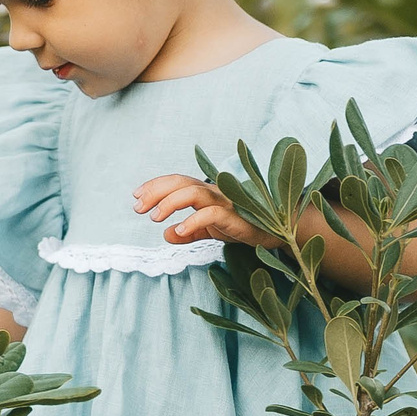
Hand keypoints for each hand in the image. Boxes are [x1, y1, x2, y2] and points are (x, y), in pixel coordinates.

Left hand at [132, 174, 282, 248]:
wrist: (280, 231)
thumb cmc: (244, 226)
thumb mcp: (210, 231)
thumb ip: (189, 232)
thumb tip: (166, 234)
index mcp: (207, 192)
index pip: (177, 181)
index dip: (155, 186)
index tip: (136, 196)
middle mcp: (215, 192)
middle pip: (181, 182)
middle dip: (156, 191)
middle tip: (137, 207)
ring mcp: (227, 202)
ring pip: (194, 192)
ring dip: (170, 202)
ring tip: (154, 217)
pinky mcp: (237, 218)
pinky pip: (211, 214)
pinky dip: (193, 221)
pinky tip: (178, 230)